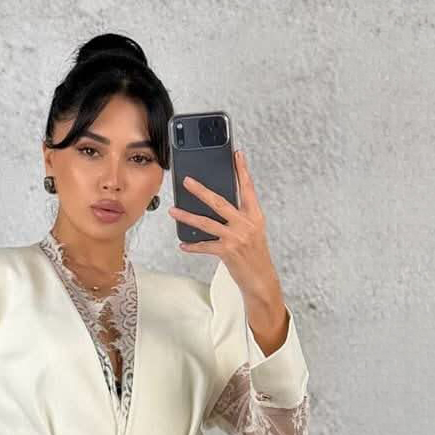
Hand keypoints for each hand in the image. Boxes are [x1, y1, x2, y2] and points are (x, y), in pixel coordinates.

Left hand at [168, 149, 283, 310]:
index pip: (248, 188)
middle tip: (187, 181)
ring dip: (187, 216)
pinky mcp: (227, 251)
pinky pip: (204, 246)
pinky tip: (183, 244)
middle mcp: (246, 224)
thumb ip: (240, 217)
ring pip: (206, 223)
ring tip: (174, 211)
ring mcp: (236, 237)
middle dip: (201, 190)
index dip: (242, 171)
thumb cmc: (255, 255)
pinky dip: (192, 245)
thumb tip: (218, 205)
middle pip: (220, 202)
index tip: (237, 155)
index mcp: (254, 215)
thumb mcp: (253, 231)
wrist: (261, 279)